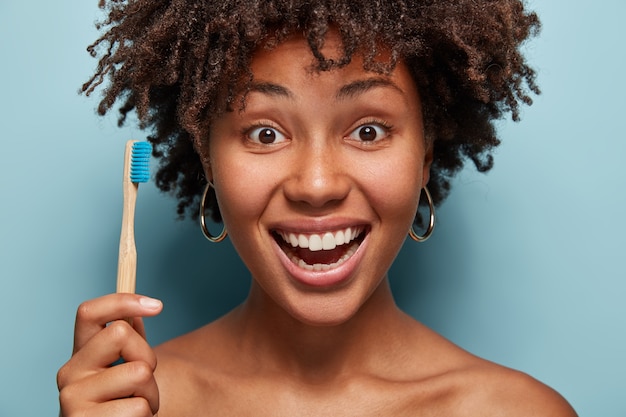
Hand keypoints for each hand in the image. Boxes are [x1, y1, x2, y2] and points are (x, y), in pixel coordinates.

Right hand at [57, 293, 162, 416]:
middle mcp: (68, 374)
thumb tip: (142, 308)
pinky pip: (138, 408)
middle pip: (121, 334)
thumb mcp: (127, 367)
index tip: (157, 306)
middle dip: (147, 355)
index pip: (88, 312)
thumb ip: (131, 340)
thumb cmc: (124, 403)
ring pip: (138, 372)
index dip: (123, 301)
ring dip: (151, 392)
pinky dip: (146, 415)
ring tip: (138, 406)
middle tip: (143, 380)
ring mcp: (72, 401)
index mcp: (80, 355)